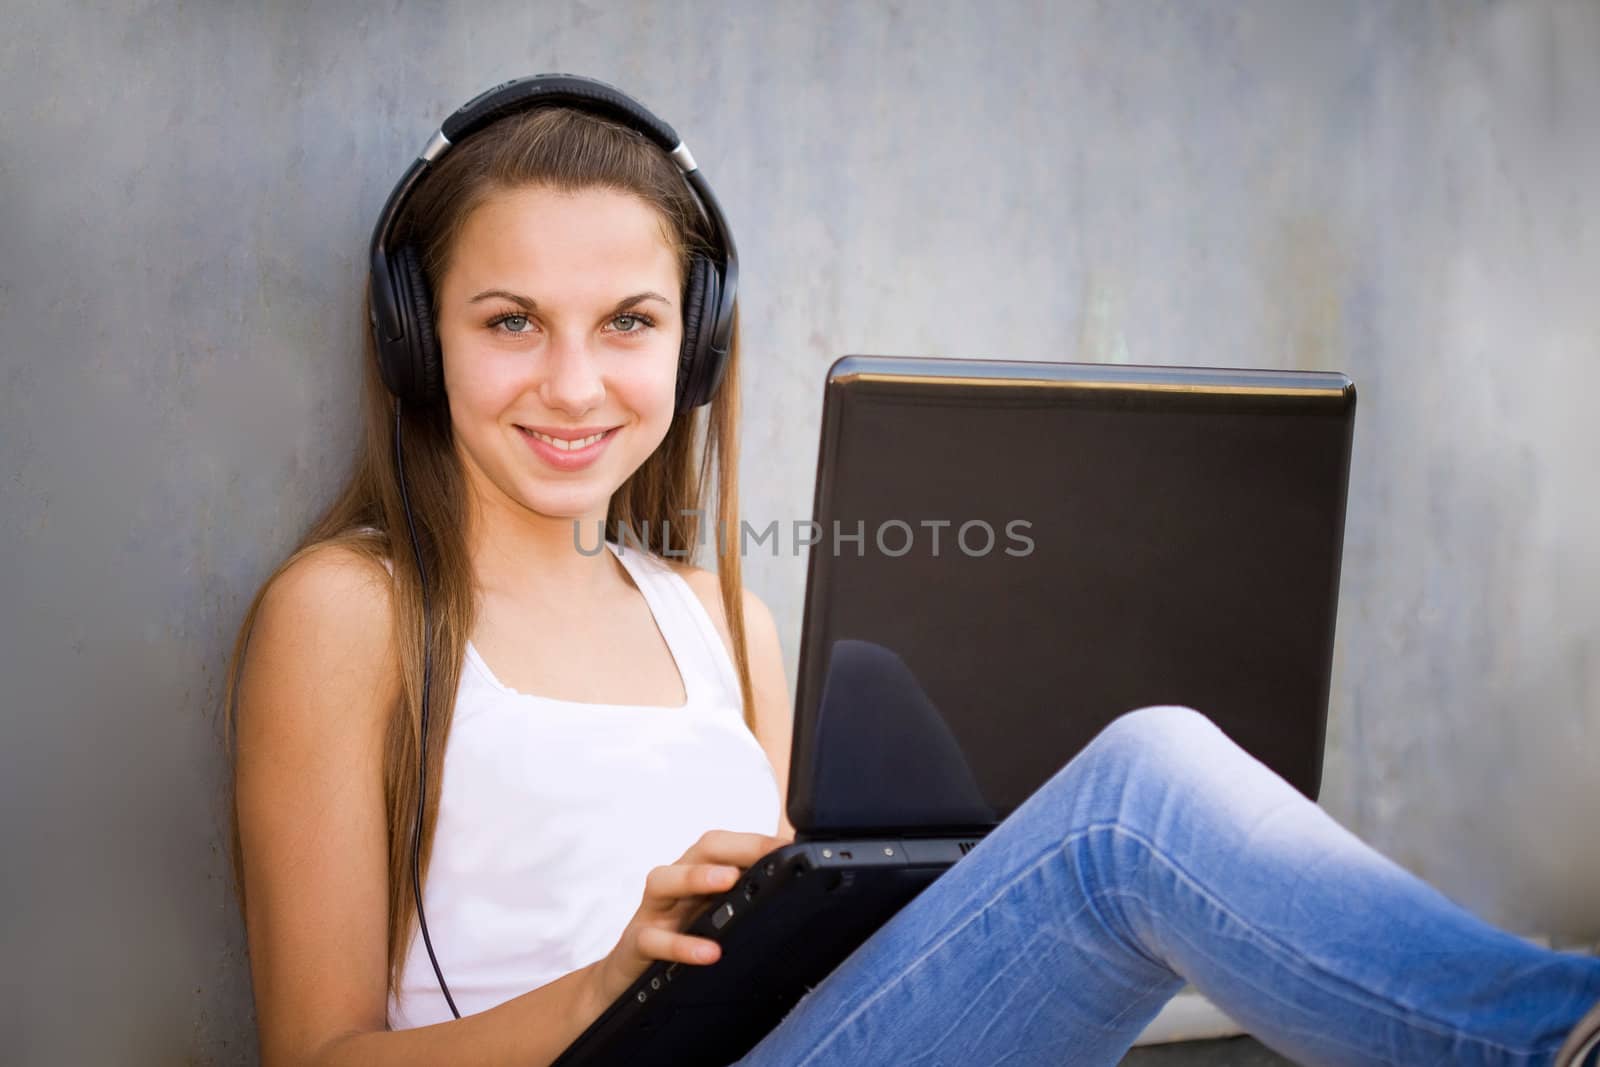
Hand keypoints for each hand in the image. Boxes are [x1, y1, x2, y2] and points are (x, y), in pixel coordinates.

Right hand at [588, 829, 787, 1007]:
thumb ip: (740, 900)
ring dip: (697, 876)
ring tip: (730, 880)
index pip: (725, 844)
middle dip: (736, 847)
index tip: (792, 847)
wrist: (625, 977)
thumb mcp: (710, 917)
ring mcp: (652, 911)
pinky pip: (654, 939)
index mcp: (695, 874)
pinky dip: (681, 945)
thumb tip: (789, 893)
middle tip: (770, 853)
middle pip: (699, 851)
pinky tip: (708, 953)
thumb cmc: (675, 939)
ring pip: (664, 880)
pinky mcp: (636, 943)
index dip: (758, 842)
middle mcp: (672, 885)